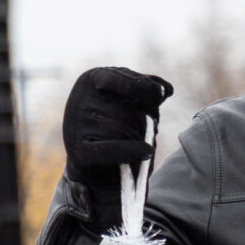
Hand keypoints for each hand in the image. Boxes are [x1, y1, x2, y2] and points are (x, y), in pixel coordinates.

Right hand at [62, 66, 173, 191]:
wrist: (95, 165)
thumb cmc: (118, 126)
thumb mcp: (132, 102)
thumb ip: (148, 92)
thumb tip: (167, 90)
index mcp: (92, 79)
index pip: (122, 80)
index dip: (142, 87)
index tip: (160, 94)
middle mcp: (80, 99)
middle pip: (127, 109)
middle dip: (145, 120)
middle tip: (148, 129)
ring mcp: (76, 126)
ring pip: (123, 130)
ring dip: (140, 138)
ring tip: (141, 143)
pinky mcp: (79, 152)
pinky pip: (111, 150)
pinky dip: (132, 151)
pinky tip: (147, 152)